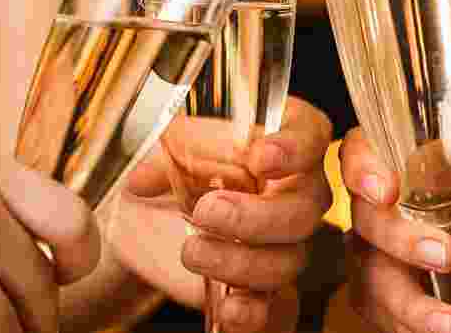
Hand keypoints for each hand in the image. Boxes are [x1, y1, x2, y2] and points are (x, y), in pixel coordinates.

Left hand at [110, 97, 332, 332]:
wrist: (172, 209)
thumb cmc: (193, 161)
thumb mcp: (178, 145)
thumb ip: (167, 156)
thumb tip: (141, 180)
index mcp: (286, 139)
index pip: (309, 137)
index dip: (293, 149)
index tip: (260, 158)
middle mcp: (299, 190)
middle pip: (304, 210)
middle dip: (256, 216)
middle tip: (207, 212)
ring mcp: (289, 241)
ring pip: (289, 260)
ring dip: (242, 261)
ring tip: (193, 251)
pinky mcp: (269, 283)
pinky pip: (278, 306)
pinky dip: (255, 312)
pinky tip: (229, 309)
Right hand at [337, 126, 450, 332]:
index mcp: (399, 169)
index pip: (359, 154)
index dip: (364, 169)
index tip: (387, 191)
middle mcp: (376, 213)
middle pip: (366, 221)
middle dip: (403, 239)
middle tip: (446, 255)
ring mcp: (374, 260)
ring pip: (371, 280)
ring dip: (412, 304)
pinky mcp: (385, 305)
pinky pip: (386, 319)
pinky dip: (414, 329)